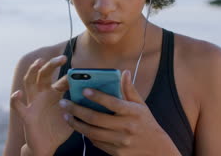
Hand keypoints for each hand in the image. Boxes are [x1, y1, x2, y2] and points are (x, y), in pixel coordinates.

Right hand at [10, 55, 72, 155]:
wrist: (47, 146)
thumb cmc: (60, 128)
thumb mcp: (72, 115)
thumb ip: (79, 105)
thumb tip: (92, 95)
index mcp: (55, 93)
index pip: (62, 80)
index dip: (71, 75)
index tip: (82, 71)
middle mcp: (43, 94)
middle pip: (44, 74)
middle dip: (52, 64)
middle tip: (63, 57)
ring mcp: (34, 103)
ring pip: (30, 82)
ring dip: (33, 71)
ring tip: (39, 62)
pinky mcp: (27, 115)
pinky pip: (18, 106)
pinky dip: (15, 99)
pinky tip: (17, 93)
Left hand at [59, 70, 180, 155]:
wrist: (156, 150)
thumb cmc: (146, 123)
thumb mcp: (141, 105)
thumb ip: (130, 89)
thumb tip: (124, 72)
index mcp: (132, 112)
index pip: (112, 103)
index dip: (97, 96)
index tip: (83, 90)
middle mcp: (126, 127)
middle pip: (96, 118)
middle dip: (77, 110)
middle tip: (64, 103)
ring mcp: (120, 141)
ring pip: (92, 132)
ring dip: (76, 123)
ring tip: (66, 115)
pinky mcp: (115, 152)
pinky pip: (96, 142)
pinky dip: (86, 134)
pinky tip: (78, 126)